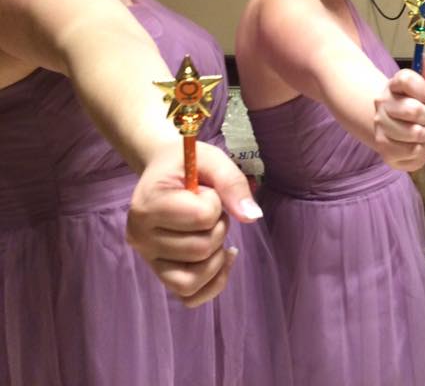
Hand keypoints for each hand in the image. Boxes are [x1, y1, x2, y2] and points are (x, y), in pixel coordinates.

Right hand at [126, 142, 262, 306]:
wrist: (164, 170)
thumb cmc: (186, 164)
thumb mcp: (212, 160)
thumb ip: (232, 183)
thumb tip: (252, 217)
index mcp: (148, 205)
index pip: (202, 217)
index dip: (216, 202)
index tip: (204, 190)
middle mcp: (140, 237)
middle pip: (200, 250)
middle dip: (218, 227)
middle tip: (209, 210)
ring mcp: (148, 259)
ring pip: (193, 280)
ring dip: (216, 256)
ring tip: (210, 231)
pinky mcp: (160, 273)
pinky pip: (189, 296)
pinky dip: (213, 282)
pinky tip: (223, 258)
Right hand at [373, 54, 424, 171]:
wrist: (415, 139)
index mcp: (395, 85)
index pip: (405, 79)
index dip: (422, 89)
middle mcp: (383, 102)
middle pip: (412, 110)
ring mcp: (380, 124)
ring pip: (412, 133)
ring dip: (424, 135)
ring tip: (420, 133)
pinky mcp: (381, 146)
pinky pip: (410, 151)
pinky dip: (419, 150)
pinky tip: (413, 145)